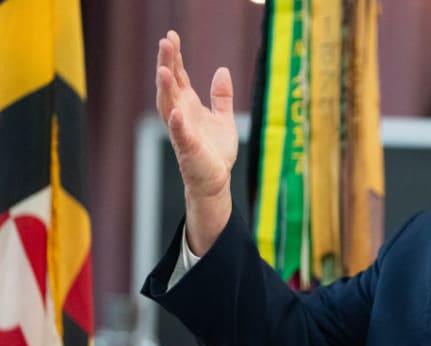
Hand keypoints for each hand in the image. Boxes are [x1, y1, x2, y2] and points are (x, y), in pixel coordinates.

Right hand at [156, 30, 235, 253]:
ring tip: (164, 69)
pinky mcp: (188, 149)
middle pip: (170, 85)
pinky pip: (180, 135)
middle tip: (165, 42)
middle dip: (167, 64)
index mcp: (189, 105)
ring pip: (169, 106)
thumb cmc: (216, 151)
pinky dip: (177, 124)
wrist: (216, 180)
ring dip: (166, 89)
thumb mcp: (224, 118)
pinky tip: (176, 112)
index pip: (179, 76)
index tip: (172, 35)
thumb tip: (222, 70)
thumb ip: (222, 96)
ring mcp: (182, 131)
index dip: (175, 57)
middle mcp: (181, 115)